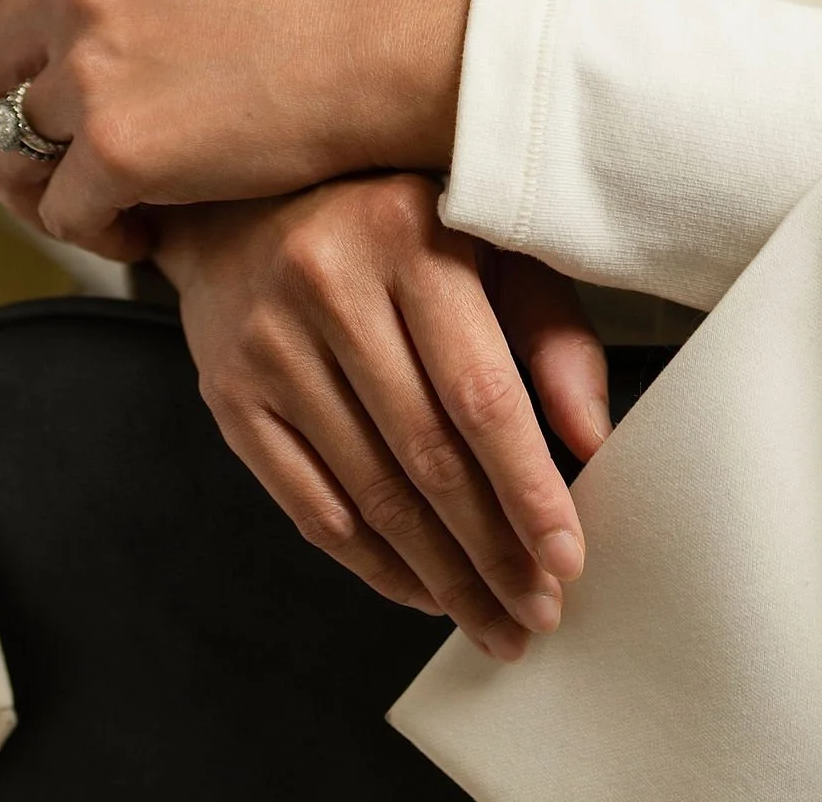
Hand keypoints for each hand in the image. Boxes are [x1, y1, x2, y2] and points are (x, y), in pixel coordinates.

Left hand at [0, 0, 477, 255]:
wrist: (406, 36)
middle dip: (3, 105)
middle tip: (47, 141)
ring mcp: (90, 66)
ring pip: (13, 143)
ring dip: (53, 176)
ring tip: (108, 193)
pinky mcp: (116, 150)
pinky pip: (62, 212)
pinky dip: (97, 230)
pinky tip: (144, 227)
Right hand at [159, 175, 610, 661]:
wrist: (238, 201)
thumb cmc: (389, 219)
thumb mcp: (482, 237)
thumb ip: (547, 326)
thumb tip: (591, 437)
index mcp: (406, 233)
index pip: (478, 390)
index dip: (526, 486)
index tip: (566, 556)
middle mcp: (329, 286)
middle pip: (426, 455)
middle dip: (492, 552)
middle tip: (537, 611)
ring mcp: (269, 346)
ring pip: (372, 494)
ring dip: (441, 575)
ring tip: (492, 619)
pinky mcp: (230, 398)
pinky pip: (311, 508)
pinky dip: (374, 565)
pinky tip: (422, 590)